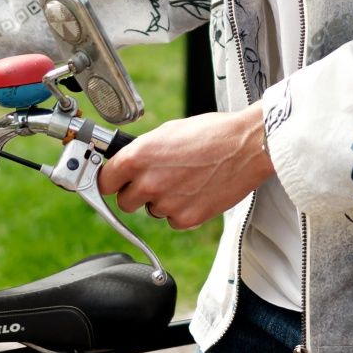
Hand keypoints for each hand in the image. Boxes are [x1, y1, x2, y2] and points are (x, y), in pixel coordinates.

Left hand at [98, 108, 275, 229]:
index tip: (116, 181)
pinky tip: (196, 191)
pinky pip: (173, 220)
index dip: (111, 180)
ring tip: (186, 180)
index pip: (105, 181)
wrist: (247, 146)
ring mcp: (167, 203)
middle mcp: (148, 182)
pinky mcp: (187, 219)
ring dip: (162, 200)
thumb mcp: (168, 132)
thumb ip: (143, 151)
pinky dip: (182, 210)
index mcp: (138, 157)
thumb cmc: (212, 133)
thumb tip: (128, 163)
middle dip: (136, 193)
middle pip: (124, 202)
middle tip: (156, 179)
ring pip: (152, 211)